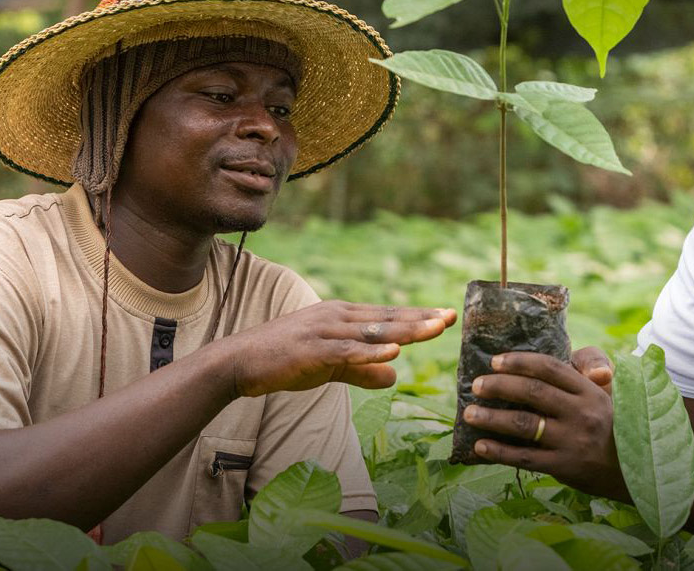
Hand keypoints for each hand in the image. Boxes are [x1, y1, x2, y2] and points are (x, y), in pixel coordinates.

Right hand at [228, 301, 455, 395]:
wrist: (240, 362)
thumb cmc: (285, 361)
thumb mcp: (331, 366)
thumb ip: (362, 370)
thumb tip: (394, 377)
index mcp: (343, 316)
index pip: (388, 316)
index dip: (418, 317)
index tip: (447, 316)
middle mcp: (338, 317)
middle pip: (388, 318)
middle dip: (422, 318)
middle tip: (453, 316)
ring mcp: (325, 331)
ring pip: (373, 331)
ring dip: (406, 330)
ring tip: (435, 328)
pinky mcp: (312, 351)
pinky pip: (347, 352)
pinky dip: (371, 352)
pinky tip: (393, 353)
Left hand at [463, 348, 627, 500]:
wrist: (633, 467)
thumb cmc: (608, 422)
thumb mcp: (603, 392)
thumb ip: (587, 370)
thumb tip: (592, 367)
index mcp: (588, 389)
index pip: (549, 367)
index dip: (519, 362)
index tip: (494, 361)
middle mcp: (581, 412)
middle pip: (533, 393)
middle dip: (499, 386)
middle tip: (477, 385)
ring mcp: (572, 440)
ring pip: (524, 425)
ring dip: (492, 418)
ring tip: (469, 414)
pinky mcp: (564, 466)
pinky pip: (525, 458)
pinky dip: (499, 452)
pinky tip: (480, 446)